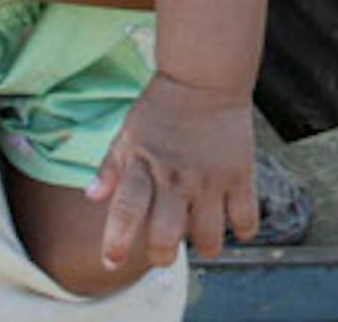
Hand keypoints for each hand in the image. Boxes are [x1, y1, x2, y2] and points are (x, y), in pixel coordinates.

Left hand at [90, 72, 257, 268]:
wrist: (205, 76)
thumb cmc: (163, 106)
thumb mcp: (129, 133)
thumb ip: (111, 167)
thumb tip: (92, 197)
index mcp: (143, 166)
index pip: (125, 211)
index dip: (116, 242)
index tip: (111, 261)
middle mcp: (176, 177)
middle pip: (166, 236)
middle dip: (162, 256)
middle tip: (164, 251)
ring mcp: (210, 179)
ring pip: (209, 238)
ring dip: (203, 247)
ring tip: (200, 236)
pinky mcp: (240, 174)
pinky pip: (245, 218)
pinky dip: (242, 231)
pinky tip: (232, 223)